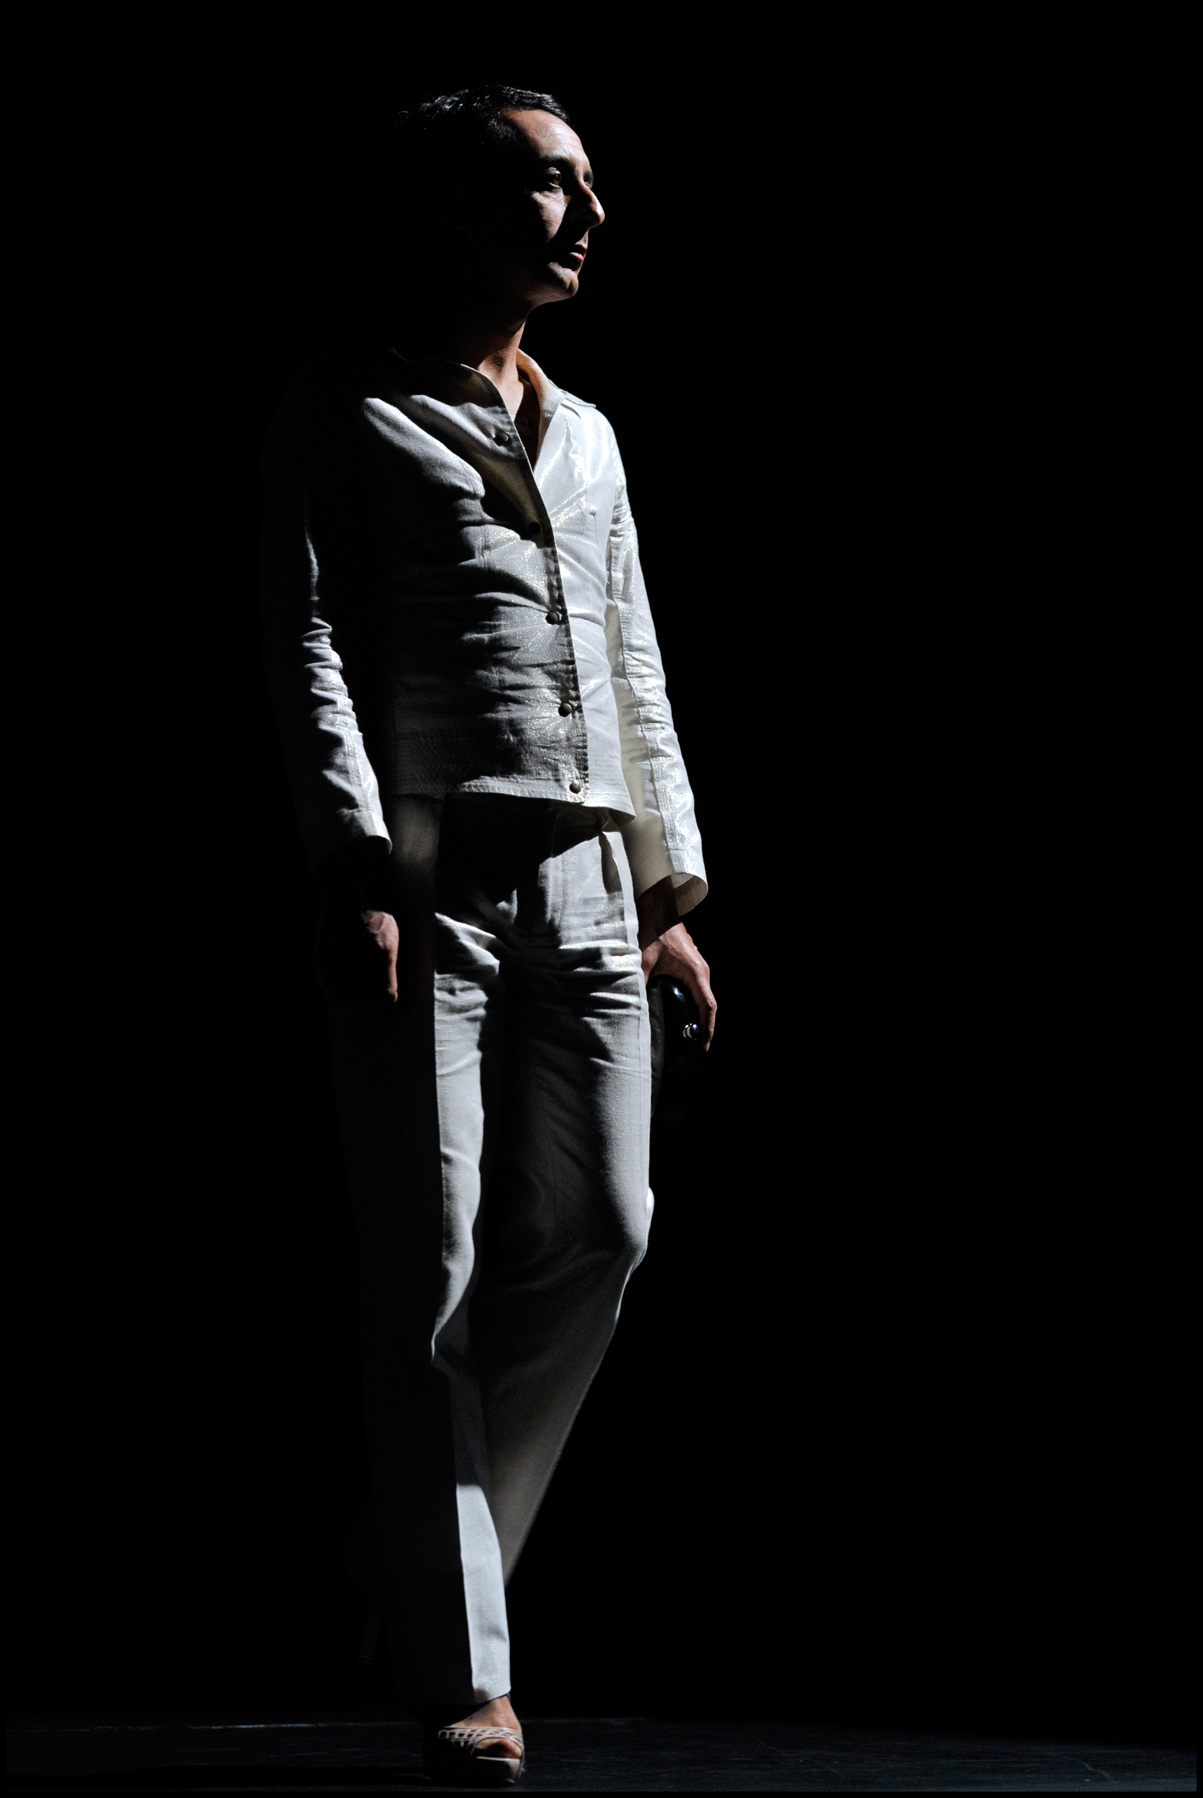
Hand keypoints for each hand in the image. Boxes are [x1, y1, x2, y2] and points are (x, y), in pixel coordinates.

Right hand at [314, 888, 401, 1006]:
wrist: (348, 893)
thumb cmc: (376, 914)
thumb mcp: (393, 935)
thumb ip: (392, 963)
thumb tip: (391, 992)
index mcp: (383, 952)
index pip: (388, 995)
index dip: (389, 1006)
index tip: (389, 1008)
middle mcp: (362, 957)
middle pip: (366, 999)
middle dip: (371, 1004)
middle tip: (373, 1002)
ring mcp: (341, 956)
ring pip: (346, 994)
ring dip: (352, 995)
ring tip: (357, 990)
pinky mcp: (325, 954)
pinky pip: (330, 982)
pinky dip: (336, 985)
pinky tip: (342, 979)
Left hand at [636, 876, 716, 1050]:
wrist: (657, 907)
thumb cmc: (653, 930)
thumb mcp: (641, 960)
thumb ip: (637, 983)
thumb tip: (630, 1006)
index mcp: (695, 972)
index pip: (708, 1007)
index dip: (707, 1029)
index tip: (703, 1046)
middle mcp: (701, 971)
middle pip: (708, 1006)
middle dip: (704, 1028)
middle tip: (695, 1048)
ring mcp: (698, 968)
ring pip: (704, 998)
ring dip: (699, 1017)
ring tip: (690, 1037)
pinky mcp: (691, 966)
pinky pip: (697, 991)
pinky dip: (694, 1005)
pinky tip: (682, 1014)